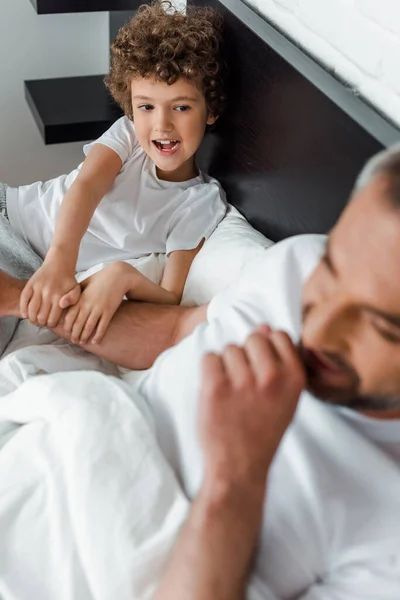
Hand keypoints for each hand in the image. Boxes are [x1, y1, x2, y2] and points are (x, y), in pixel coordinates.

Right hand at [20, 257, 79, 327]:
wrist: (59, 264)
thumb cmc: (69, 281)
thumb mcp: (76, 290)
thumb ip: (73, 300)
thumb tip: (61, 305)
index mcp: (59, 296)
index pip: (52, 319)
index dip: (50, 324)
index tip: (51, 323)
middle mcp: (48, 293)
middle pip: (41, 317)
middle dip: (41, 322)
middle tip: (42, 322)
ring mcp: (38, 288)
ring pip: (31, 310)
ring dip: (32, 318)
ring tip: (34, 319)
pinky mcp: (30, 284)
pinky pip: (23, 299)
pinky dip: (23, 308)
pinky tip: (25, 314)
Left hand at [60, 262, 127, 344]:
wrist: (118, 276)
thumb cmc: (100, 279)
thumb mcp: (84, 283)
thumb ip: (74, 294)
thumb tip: (62, 303)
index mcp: (80, 298)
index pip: (69, 316)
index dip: (67, 326)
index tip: (66, 332)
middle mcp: (88, 304)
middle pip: (78, 323)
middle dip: (74, 334)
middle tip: (73, 341)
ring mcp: (99, 308)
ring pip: (89, 327)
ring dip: (84, 336)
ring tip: (82, 342)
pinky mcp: (109, 311)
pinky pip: (102, 326)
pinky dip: (98, 335)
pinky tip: (95, 341)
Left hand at [198, 325, 305, 486]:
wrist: (239, 467)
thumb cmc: (263, 430)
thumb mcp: (285, 398)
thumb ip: (279, 361)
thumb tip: (265, 326)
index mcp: (294, 378)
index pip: (279, 335)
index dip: (266, 348)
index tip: (262, 368)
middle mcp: (272, 377)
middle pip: (253, 337)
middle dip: (246, 354)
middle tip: (244, 384)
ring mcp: (243, 382)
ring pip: (229, 348)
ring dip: (227, 366)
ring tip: (232, 392)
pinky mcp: (216, 387)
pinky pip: (209, 358)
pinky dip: (208, 372)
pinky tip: (216, 392)